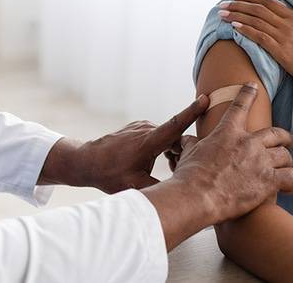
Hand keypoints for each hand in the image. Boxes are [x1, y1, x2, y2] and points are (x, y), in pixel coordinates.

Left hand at [72, 96, 210, 192]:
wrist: (87, 161)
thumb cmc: (109, 175)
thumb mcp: (136, 187)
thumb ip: (161, 188)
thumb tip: (183, 192)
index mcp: (148, 142)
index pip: (175, 125)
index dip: (192, 112)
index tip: (205, 98)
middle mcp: (146, 129)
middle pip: (176, 138)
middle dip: (185, 151)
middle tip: (182, 169)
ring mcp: (142, 126)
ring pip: (168, 138)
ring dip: (173, 151)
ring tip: (169, 168)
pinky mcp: (139, 127)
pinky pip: (159, 135)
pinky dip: (164, 147)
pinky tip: (156, 161)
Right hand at [170, 83, 292, 224]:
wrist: (197, 197)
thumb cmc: (190, 176)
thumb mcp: (189, 153)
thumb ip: (192, 143)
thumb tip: (186, 140)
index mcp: (228, 132)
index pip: (240, 106)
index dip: (248, 94)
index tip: (253, 86)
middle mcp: (248, 143)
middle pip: (276, 133)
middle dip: (286, 137)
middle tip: (290, 140)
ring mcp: (260, 161)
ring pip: (285, 156)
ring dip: (287, 162)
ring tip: (287, 168)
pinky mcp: (268, 182)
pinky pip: (291, 177)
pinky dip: (292, 181)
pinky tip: (289, 186)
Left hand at [218, 0, 292, 94]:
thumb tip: (287, 23)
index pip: (269, 3)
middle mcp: (288, 24)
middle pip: (259, 9)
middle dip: (239, 4)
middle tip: (224, 3)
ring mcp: (284, 36)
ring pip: (256, 20)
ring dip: (236, 15)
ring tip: (222, 13)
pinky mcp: (281, 50)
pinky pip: (259, 36)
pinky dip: (245, 29)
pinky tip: (233, 27)